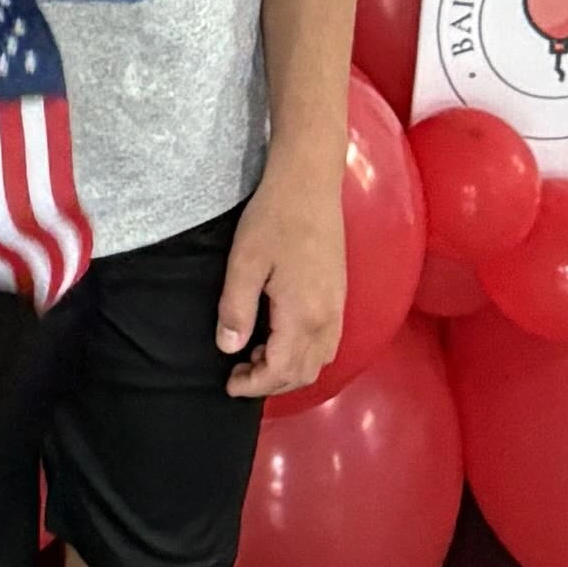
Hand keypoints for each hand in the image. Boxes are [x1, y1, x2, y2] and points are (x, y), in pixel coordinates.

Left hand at [217, 149, 349, 404]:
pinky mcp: (340, 295)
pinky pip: (327, 343)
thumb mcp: (244, 261)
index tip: (228, 383)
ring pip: (319, 361)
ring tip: (256, 354)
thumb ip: (236, 308)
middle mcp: (328, 319)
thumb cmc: (274, 217)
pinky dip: (304, 354)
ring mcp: (338, 307)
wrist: (310, 182)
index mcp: (303, 315)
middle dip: (270, 382)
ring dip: (288, 370)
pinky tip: (280, 336)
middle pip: (303, 373)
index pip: (280, 370)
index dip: (253, 384)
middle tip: (238, 369)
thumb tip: (229, 349)